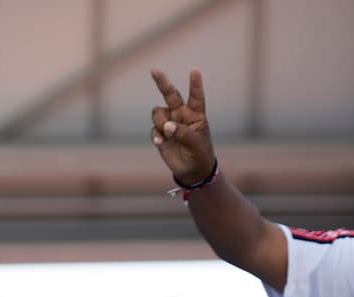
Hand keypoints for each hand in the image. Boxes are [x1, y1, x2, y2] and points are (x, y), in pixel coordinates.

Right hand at [150, 68, 215, 185]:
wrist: (192, 171)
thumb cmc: (199, 155)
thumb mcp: (196, 145)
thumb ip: (183, 134)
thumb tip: (167, 126)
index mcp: (195, 115)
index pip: (196, 97)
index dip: (195, 84)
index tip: (195, 70)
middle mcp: (181, 114)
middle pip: (170, 94)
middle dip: (162, 82)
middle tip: (154, 69)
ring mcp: (169, 122)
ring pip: (158, 113)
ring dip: (160, 122)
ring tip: (168, 134)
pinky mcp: (160, 132)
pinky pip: (153, 128)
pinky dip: (156, 135)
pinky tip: (161, 143)